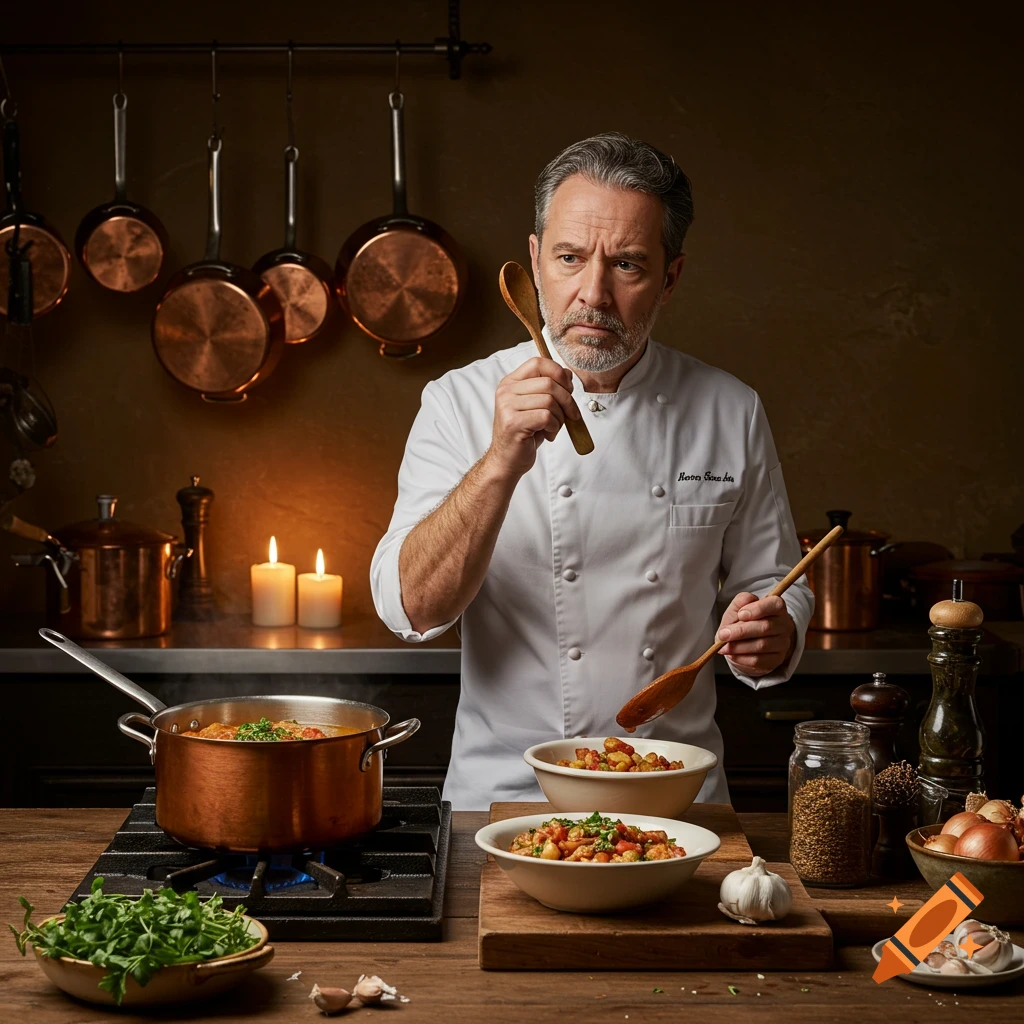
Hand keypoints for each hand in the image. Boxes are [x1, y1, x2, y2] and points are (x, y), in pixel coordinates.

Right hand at [484, 357, 581, 478]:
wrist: (507, 460)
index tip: (568, 389)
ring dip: (560, 417)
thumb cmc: (524, 434)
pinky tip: (548, 434)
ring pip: (550, 401)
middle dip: (567, 400)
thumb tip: (567, 373)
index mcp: (511, 382)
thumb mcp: (538, 406)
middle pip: (549, 383)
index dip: (558, 372)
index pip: (538, 362)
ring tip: (553, 428)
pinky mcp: (513, 422)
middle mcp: (506, 391)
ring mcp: (507, 406)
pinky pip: (546, 417)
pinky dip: (554, 427)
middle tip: (570, 415)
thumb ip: (550, 388)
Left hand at [717, 593, 795, 676]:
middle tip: (723, 634)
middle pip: (766, 627)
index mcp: (776, 607)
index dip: (758, 609)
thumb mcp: (739, 607)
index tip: (740, 614)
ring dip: (739, 647)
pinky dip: (742, 658)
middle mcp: (784, 625)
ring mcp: (783, 643)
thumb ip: (741, 602)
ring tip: (723, 647)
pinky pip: (759, 660)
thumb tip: (742, 609)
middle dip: (741, 631)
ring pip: (762, 645)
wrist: (746, 641)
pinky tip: (732, 655)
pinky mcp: (776, 659)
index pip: (774, 605)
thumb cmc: (743, 621)